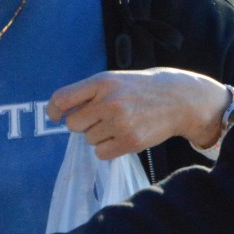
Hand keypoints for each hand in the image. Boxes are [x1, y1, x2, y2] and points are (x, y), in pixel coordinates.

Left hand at [46, 69, 229, 160]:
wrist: (179, 99)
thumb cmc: (140, 90)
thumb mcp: (114, 81)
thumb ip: (88, 93)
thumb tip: (60, 114)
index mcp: (102, 82)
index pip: (63, 98)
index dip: (54, 110)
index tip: (55, 115)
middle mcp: (109, 101)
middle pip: (73, 125)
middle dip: (83, 124)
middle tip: (101, 117)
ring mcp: (120, 122)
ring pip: (88, 140)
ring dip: (99, 135)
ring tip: (119, 123)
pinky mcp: (130, 141)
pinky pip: (101, 153)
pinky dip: (107, 148)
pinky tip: (122, 136)